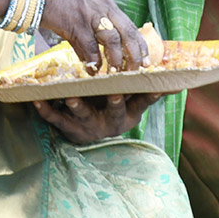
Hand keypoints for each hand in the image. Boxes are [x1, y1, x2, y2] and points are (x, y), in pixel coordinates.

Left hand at [34, 92, 161, 144]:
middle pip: (114, 111)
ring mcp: (89, 126)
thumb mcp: (135, 105)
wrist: (91, 134)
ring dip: (78, 106)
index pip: (141, 102)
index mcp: (128, 113)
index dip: (149, 96)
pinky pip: (56, 119)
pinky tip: (38, 101)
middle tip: (114, 92)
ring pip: (84, 116)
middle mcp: (110, 122)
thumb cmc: (115, 110)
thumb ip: (151, 92)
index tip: (156, 87)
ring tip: (71, 97)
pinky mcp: (68, 128)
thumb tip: (180, 83)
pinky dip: (47, 110)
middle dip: (114, 102)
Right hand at [40, 0, 148, 72]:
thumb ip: (94, 25)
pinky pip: (89, 47)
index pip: (130, 25)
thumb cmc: (58, 0)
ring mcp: (90, 15)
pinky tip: (93, 71)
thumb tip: (99, 53)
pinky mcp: (75, 24)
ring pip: (112, 41)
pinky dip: (93, 60)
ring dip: (115, 59)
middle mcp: (103, 7)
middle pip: (127, 32)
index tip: (146, 59)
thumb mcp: (83, 7)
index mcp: (107, 3)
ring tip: (116, 73)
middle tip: (137, 70)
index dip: (139, 44)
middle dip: (134, 53)